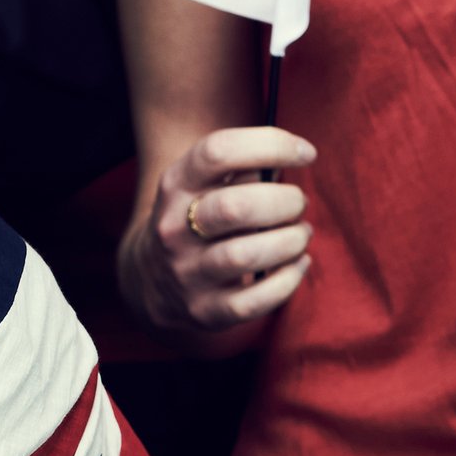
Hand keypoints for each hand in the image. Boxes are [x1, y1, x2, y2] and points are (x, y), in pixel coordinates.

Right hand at [122, 127, 316, 333]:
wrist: (149, 280)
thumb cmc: (197, 218)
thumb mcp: (201, 184)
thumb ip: (239, 167)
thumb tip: (290, 155)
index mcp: (175, 186)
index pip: (217, 152)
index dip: (271, 145)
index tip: (306, 153)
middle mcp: (173, 228)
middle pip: (235, 207)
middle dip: (285, 201)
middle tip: (298, 203)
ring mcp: (187, 273)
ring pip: (246, 255)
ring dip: (290, 241)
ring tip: (299, 234)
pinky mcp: (205, 310)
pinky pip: (257, 300)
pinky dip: (289, 279)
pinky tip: (297, 264)